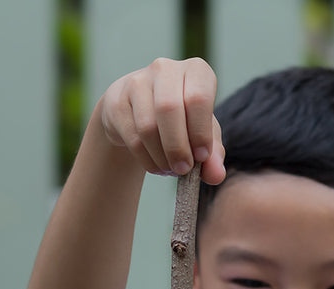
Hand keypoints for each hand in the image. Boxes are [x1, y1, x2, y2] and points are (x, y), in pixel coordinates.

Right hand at [99, 57, 225, 184]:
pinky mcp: (116, 102)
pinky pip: (132, 138)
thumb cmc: (181, 120)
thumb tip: (216, 175)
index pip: (198, 98)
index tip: (201, 157)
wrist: (139, 112)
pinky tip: (156, 166)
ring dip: (161, 156)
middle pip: (169, 109)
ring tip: (170, 169)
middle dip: (178, 147)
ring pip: (148, 126)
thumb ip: (214, 154)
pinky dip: (147, 159)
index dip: (200, 132)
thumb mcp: (202, 133)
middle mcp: (165, 69)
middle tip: (183, 170)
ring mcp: (136, 82)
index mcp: (195, 70)